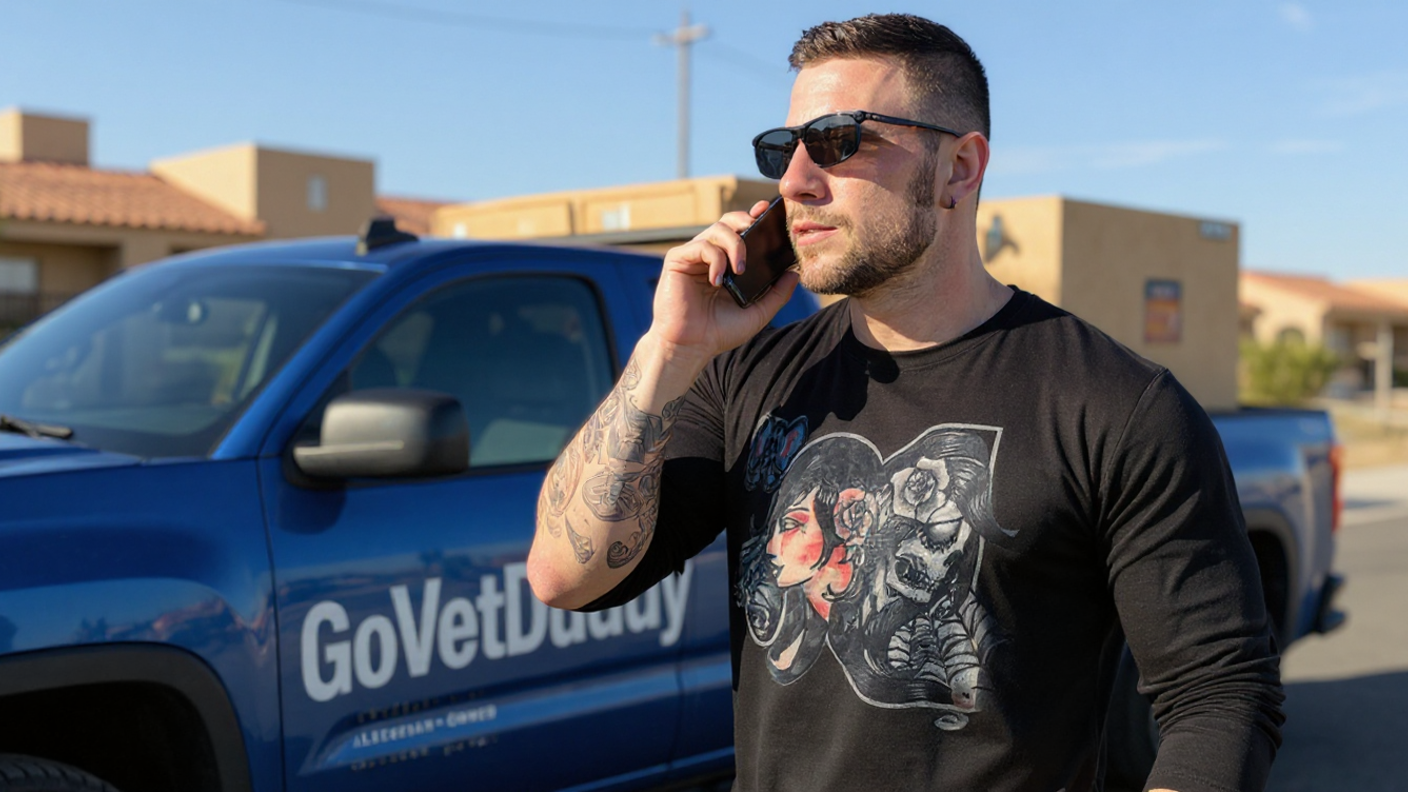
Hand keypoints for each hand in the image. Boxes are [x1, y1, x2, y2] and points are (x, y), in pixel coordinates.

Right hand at [648, 200, 799, 366]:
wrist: (690, 347)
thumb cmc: (719, 332)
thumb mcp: (758, 313)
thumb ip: (777, 293)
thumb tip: (795, 272)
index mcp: (727, 263)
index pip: (742, 231)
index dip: (754, 217)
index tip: (767, 211)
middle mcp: (710, 255)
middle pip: (729, 221)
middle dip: (746, 221)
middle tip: (757, 230)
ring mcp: (693, 256)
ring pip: (718, 229)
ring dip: (735, 244)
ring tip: (740, 269)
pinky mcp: (678, 260)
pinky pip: (702, 246)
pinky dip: (715, 259)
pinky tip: (717, 281)